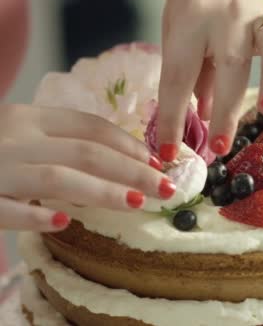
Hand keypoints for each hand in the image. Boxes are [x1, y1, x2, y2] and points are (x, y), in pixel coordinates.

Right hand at [0, 104, 175, 231]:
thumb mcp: (22, 135)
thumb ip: (60, 143)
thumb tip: (120, 162)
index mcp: (29, 118)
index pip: (91, 127)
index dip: (129, 144)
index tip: (157, 161)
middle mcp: (14, 136)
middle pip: (86, 152)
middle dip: (132, 169)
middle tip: (166, 188)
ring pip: (56, 178)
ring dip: (101, 191)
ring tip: (136, 203)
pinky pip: (4, 208)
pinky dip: (32, 216)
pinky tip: (62, 224)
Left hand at [156, 0, 262, 159]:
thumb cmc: (201, 9)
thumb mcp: (180, 34)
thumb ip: (191, 75)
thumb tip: (201, 118)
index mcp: (191, 19)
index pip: (179, 74)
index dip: (172, 116)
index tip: (168, 152)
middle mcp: (229, 16)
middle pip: (229, 63)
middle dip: (225, 108)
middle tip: (220, 147)